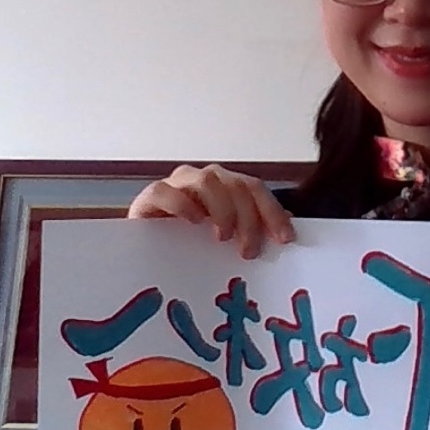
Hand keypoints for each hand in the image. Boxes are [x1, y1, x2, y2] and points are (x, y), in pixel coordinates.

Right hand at [126, 164, 294, 258]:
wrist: (143, 248)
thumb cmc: (188, 243)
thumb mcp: (225, 238)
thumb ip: (252, 230)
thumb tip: (286, 232)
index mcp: (226, 185)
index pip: (255, 188)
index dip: (272, 211)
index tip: (285, 239)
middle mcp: (205, 178)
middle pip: (236, 186)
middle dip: (249, 218)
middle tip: (249, 251)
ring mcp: (178, 184)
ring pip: (207, 182)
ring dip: (222, 210)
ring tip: (223, 238)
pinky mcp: (151, 195)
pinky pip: (167, 191)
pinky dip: (183, 205)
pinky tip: (193, 223)